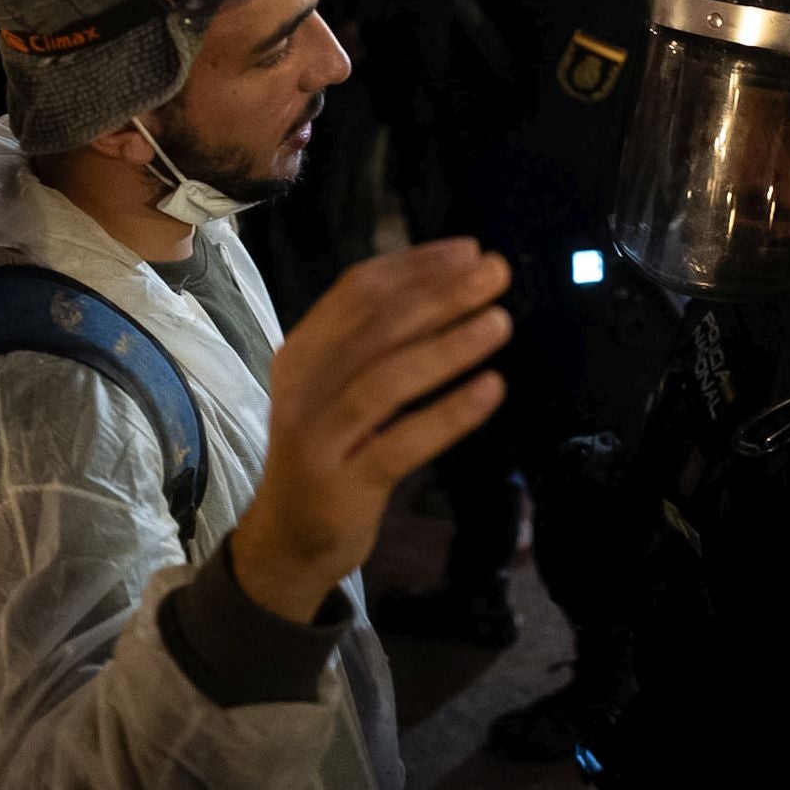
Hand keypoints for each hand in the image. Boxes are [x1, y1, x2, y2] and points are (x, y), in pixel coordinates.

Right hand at [234, 240, 512, 621]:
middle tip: (496, 272)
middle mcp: (305, 387)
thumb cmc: (331, 450)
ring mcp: (320, 437)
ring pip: (387, 379)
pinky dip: (449, 414)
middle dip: (441, 294)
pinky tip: (491, 390)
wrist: (289, 538)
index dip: (415, 266)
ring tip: (500, 322)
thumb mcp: (337, 388)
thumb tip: (447, 283)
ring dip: (448, 346)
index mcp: (303, 352)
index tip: (468, 251)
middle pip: (376, 328)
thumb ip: (375, 342)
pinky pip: (401, 442)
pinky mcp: (343, 483)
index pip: (358, 291)